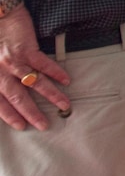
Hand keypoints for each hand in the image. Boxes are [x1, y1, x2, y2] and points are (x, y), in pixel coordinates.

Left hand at [0, 6, 70, 129]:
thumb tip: (6, 91)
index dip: (9, 116)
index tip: (21, 126)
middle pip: (16, 97)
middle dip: (30, 113)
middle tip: (44, 125)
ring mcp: (13, 60)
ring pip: (32, 83)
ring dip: (50, 95)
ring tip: (64, 105)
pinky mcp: (26, 48)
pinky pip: (43, 64)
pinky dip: (55, 72)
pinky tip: (66, 80)